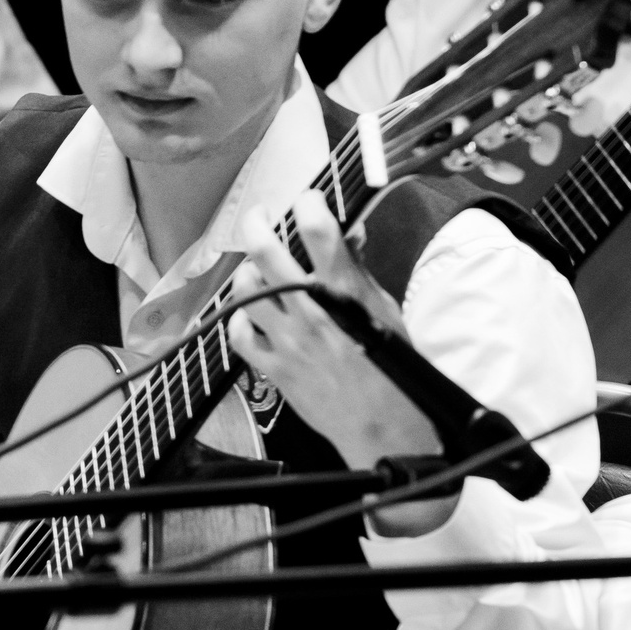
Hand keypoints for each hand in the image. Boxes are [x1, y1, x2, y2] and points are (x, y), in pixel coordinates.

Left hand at [228, 190, 457, 535]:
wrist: (385, 431)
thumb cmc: (392, 374)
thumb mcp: (385, 315)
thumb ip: (359, 274)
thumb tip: (348, 237)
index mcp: (346, 296)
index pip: (322, 235)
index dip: (309, 207)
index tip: (306, 198)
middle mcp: (311, 312)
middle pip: (267, 253)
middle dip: (257, 223)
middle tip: (259, 214)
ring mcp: (287, 340)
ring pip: (246, 288)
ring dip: (248, 271)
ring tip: (255, 268)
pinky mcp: (272, 367)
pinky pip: (238, 333)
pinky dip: (238, 317)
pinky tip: (248, 313)